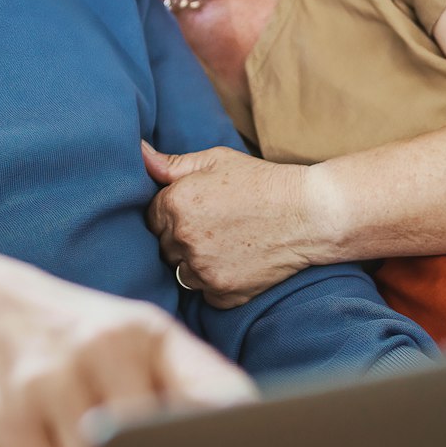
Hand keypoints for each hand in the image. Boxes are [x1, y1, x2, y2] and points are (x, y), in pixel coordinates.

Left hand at [142, 141, 332, 308]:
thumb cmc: (262, 182)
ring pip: (182, 272)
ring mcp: (202, 268)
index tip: (201, 211)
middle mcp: (183, 238)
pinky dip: (217, 282)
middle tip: (219, 227)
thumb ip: (171, 163)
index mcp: (175, 202)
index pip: (152, 219)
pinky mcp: (221, 292)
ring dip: (197, 263)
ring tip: (229, 244)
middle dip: (183, 239)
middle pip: (165, 247)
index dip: (175, 215)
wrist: (309, 214)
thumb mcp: (216, 161)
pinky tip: (239, 263)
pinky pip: (204, 293)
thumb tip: (136, 153)